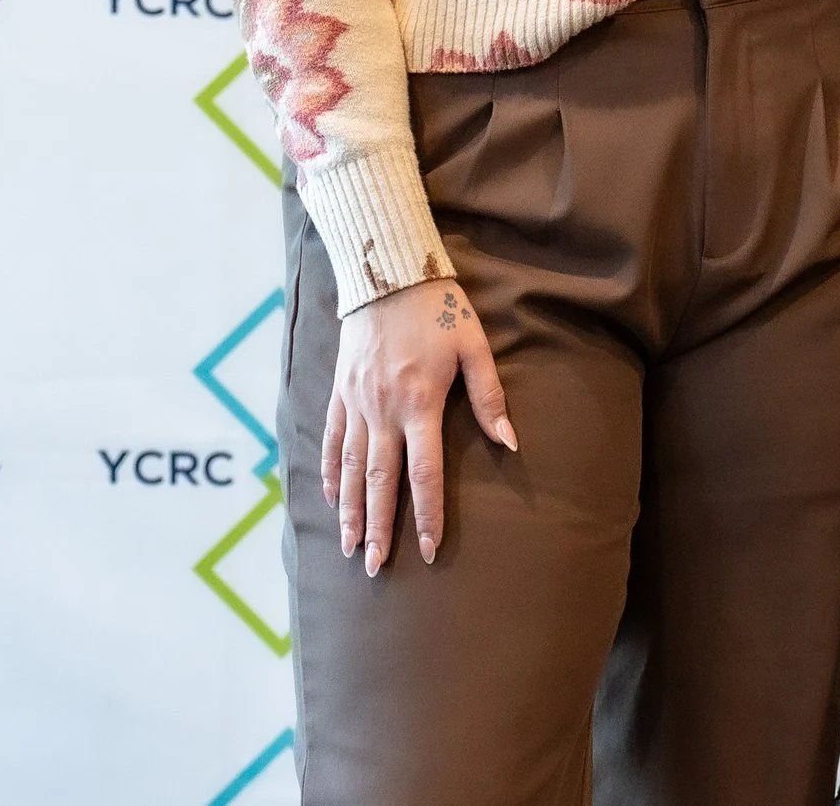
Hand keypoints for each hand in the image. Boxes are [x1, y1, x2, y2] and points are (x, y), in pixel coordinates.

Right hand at [323, 278, 515, 574]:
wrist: (387, 271)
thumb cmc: (438, 308)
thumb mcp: (474, 345)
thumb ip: (489, 396)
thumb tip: (510, 442)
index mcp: (420, 402)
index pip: (424, 472)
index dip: (427, 514)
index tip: (428, 552)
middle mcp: (382, 409)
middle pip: (379, 481)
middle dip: (378, 528)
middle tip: (375, 568)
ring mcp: (355, 402)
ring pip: (350, 468)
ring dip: (349, 511)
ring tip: (349, 547)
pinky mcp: (339, 391)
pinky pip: (330, 440)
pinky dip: (329, 472)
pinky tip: (331, 499)